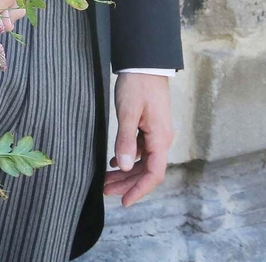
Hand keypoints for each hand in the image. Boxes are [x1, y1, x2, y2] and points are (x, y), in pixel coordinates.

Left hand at [105, 73, 173, 206]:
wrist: (144, 65)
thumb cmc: (137, 86)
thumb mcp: (127, 113)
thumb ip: (126, 140)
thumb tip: (126, 166)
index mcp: (160, 139)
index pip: (154, 174)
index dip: (139, 190)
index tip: (124, 201)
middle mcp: (161, 139)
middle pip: (147, 170)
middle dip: (127, 183)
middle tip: (105, 191)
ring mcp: (156, 133)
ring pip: (142, 160)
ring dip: (126, 172)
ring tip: (106, 180)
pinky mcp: (149, 126)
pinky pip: (140, 149)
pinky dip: (128, 158)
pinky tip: (115, 162)